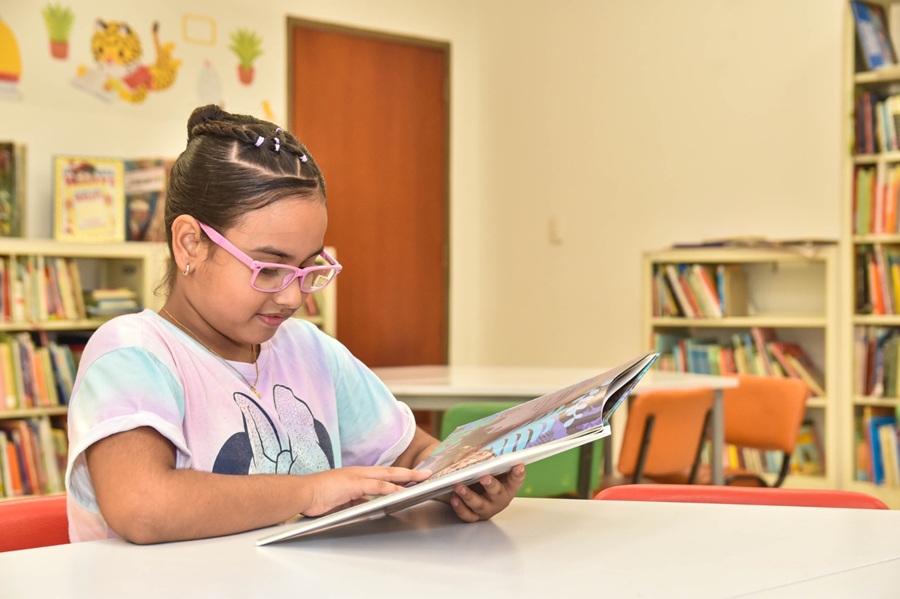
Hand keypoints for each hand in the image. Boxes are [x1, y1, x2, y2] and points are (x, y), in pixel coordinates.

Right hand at [301, 466, 432, 516]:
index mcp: (357, 476)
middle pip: (391, 471)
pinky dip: (390, 489)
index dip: (399, 475)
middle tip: (426, 473)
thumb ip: (356, 500)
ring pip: (388, 476)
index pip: (384, 474)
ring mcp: (358, 477)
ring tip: (421, 479)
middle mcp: (360, 473)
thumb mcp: (342, 499)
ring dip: (406, 478)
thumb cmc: (318, 496)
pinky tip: (401, 491)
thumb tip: (368, 505)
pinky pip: (377, 486)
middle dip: (410, 473)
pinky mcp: (354, 484)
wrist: (302, 493)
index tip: (413, 477)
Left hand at [448, 464, 525, 521]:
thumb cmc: (488, 477)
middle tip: (484, 477)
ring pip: (479, 505)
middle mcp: (499, 499)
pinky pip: (467, 515)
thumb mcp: (493, 468)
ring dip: (469, 496)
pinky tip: (454, 498)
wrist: (478, 494)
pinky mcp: (474, 516)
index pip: (516, 479)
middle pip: (497, 493)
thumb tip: (490, 437)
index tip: (518, 465)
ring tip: (459, 486)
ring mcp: (487, 509)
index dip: (518, 473)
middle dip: (491, 485)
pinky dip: (460, 508)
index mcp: (508, 486)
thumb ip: (493, 458)